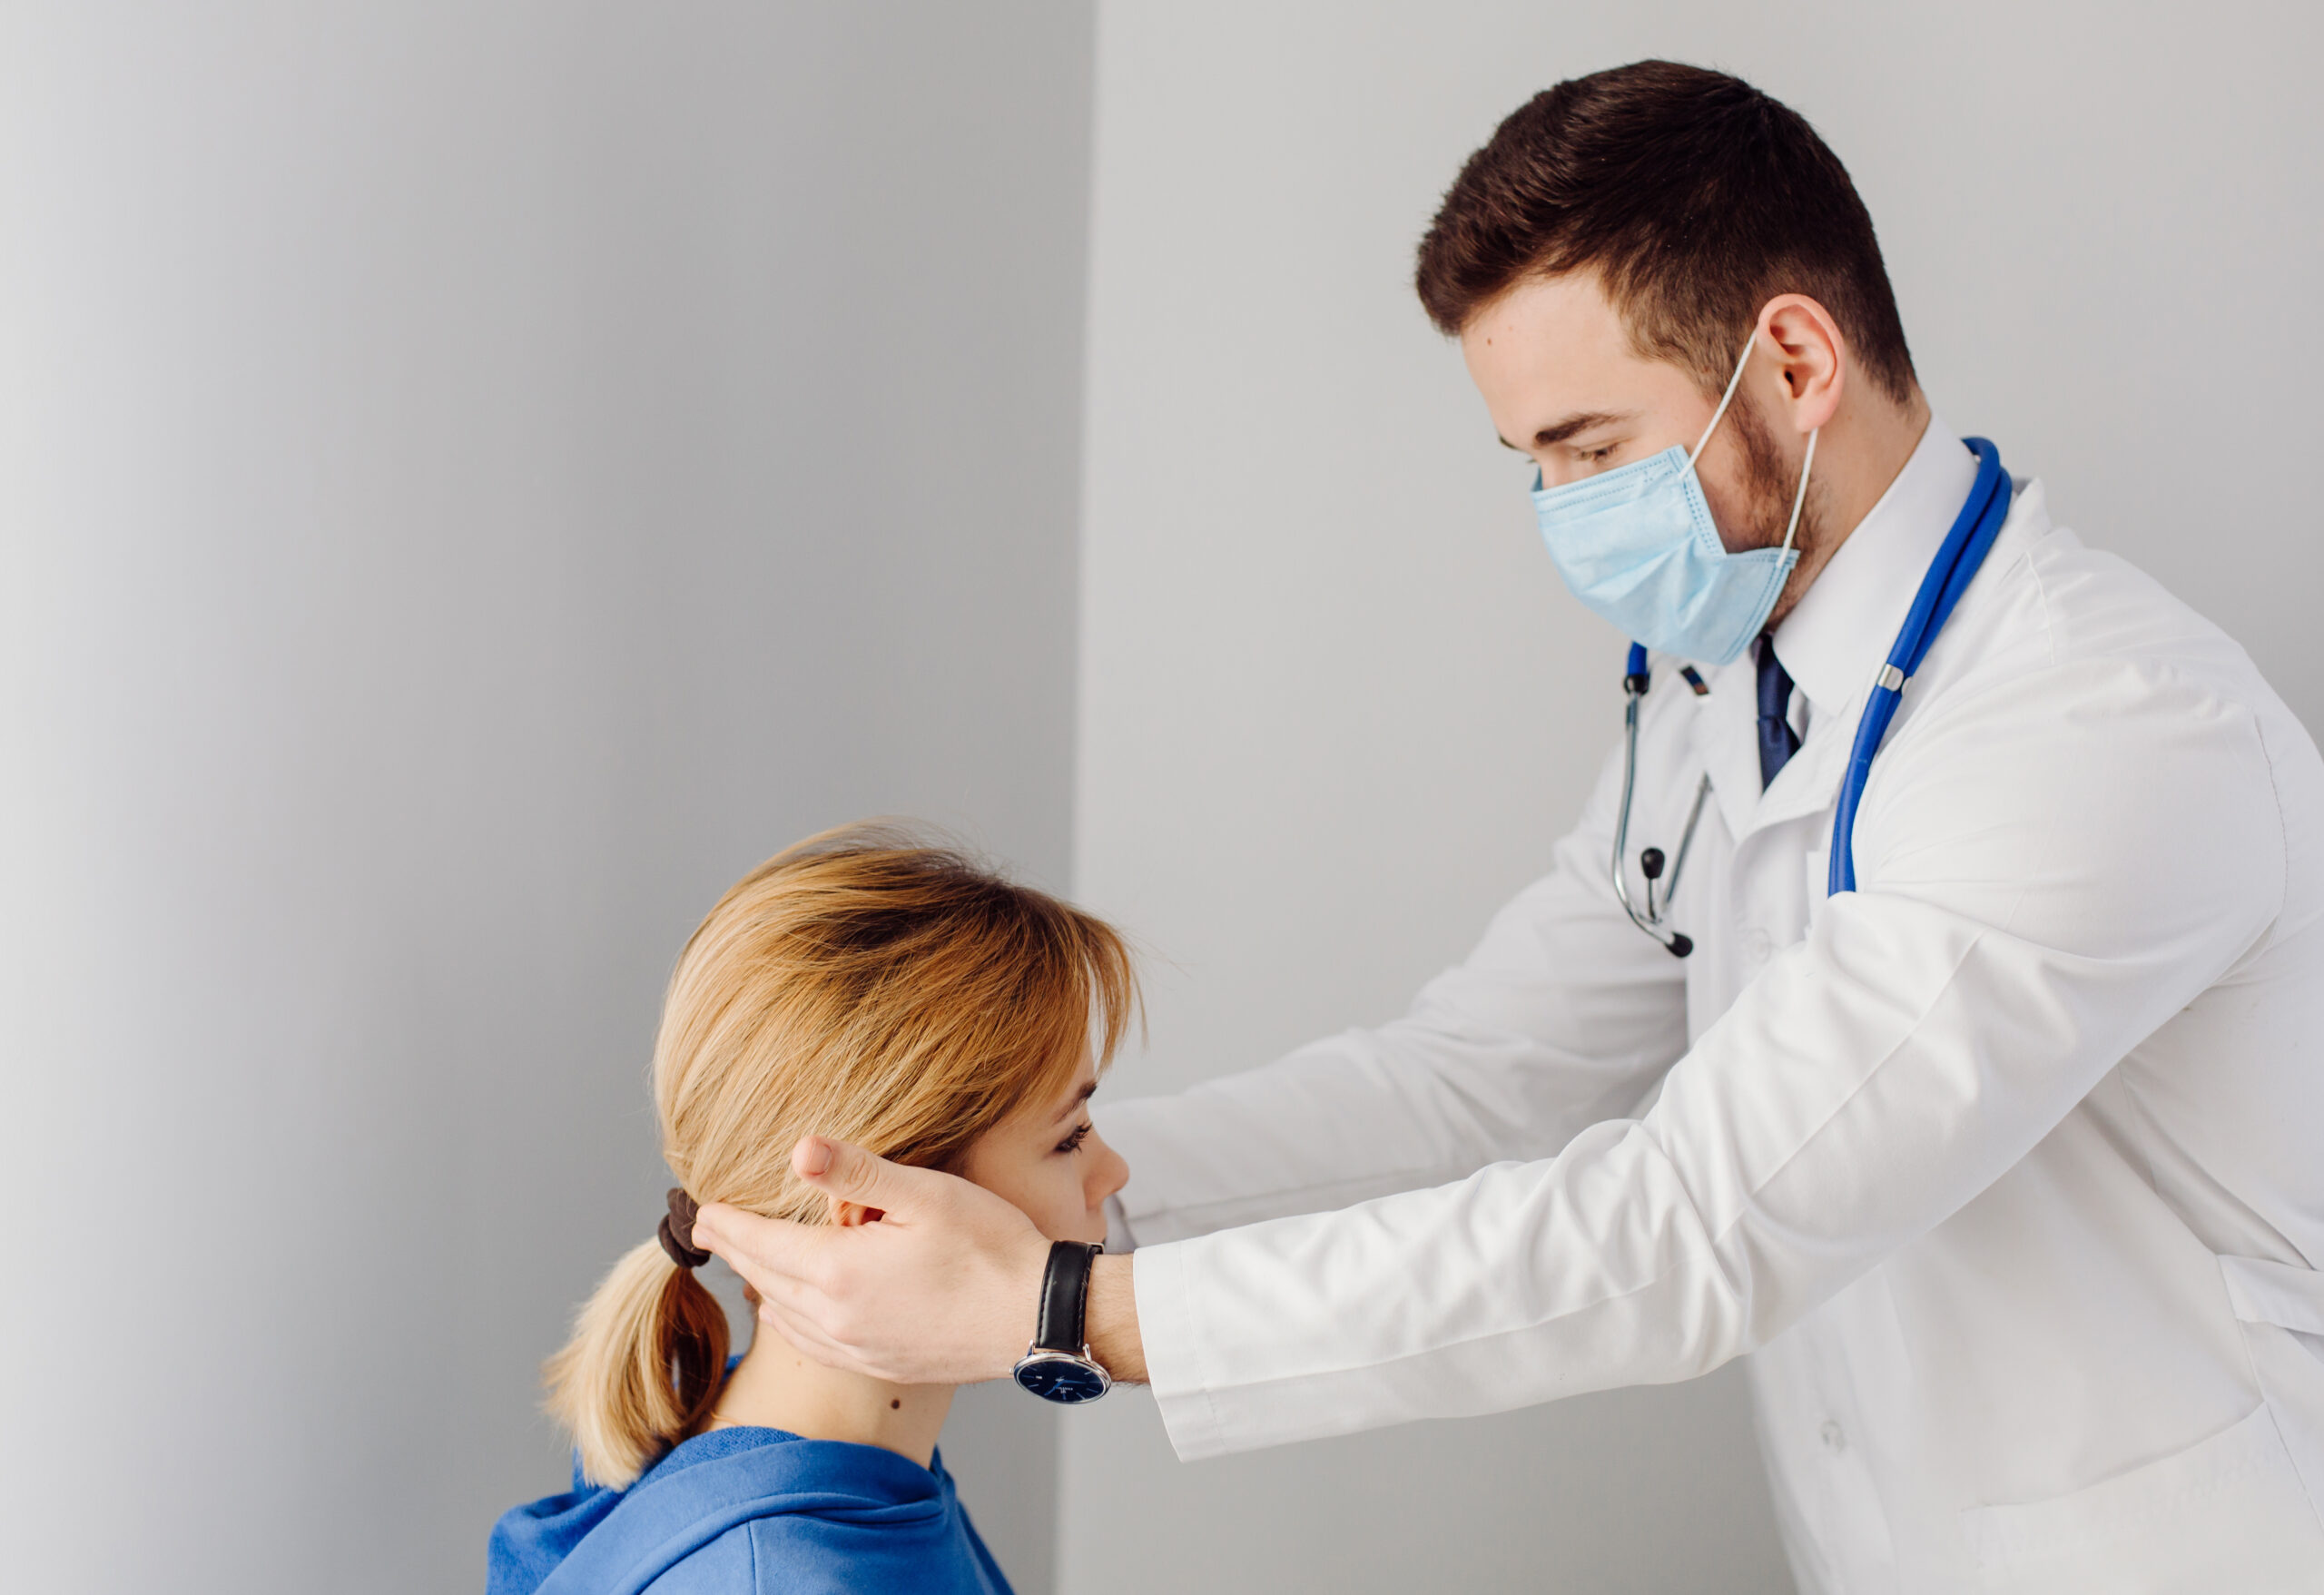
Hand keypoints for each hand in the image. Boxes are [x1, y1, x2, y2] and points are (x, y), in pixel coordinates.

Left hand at [690, 1136, 1049, 1385]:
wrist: (1036, 1318)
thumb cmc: (990, 1248)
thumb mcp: (926, 1194)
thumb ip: (857, 1172)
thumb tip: (797, 1149)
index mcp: (838, 1270)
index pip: (761, 1242)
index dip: (726, 1223)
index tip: (700, 1209)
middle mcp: (836, 1317)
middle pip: (765, 1278)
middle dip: (734, 1250)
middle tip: (707, 1229)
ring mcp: (856, 1347)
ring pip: (784, 1314)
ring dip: (760, 1283)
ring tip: (747, 1261)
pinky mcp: (879, 1364)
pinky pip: (813, 1343)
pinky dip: (790, 1319)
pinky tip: (792, 1310)